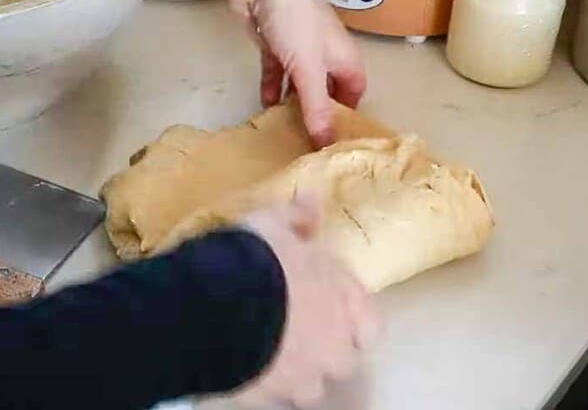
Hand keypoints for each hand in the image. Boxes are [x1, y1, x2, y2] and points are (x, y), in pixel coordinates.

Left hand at [228, 0, 365, 146]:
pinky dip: (272, 84)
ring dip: (292, 100)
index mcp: (344, 55)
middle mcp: (325, 50)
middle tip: (306, 139)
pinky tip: (264, 104)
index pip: (355, 89)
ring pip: (299, 80)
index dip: (348, 111)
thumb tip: (326, 143)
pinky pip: (277, 69)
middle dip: (318, 110)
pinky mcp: (273, 40)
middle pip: (326, 86)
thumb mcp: (309, 70)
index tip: (335, 137)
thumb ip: (316, 106)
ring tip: (284, 127)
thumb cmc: (296, 22)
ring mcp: (298, 45)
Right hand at [235, 197, 378, 408]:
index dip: (355, 320)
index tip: (334, 311)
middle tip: (296, 331)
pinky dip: (265, 383)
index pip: (371, 325)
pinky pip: (274, 396)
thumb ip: (297, 218)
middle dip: (325, 349)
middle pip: (343, 359)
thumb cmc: (256, 259)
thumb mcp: (274, 225)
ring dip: (296, 371)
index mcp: (345, 301)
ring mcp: (304, 377)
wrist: (216, 306)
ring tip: (268, 352)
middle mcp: (334, 345)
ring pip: (310, 385)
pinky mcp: (271, 397)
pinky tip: (245, 365)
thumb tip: (312, 198)